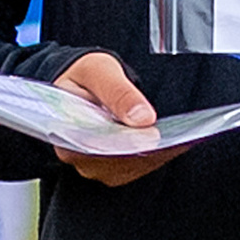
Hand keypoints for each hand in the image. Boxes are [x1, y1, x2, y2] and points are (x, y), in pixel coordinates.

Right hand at [55, 51, 179, 185]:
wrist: (80, 84)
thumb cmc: (85, 76)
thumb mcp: (99, 70)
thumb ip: (118, 92)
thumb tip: (143, 118)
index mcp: (62, 128)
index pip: (93, 145)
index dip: (123, 142)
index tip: (151, 135)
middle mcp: (74, 153)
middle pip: (112, 162)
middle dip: (143, 150)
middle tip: (174, 138)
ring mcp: (91, 164)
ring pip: (125, 168)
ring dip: (152, 156)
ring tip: (177, 140)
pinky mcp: (108, 167)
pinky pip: (132, 168)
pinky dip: (152, 157)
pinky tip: (171, 145)